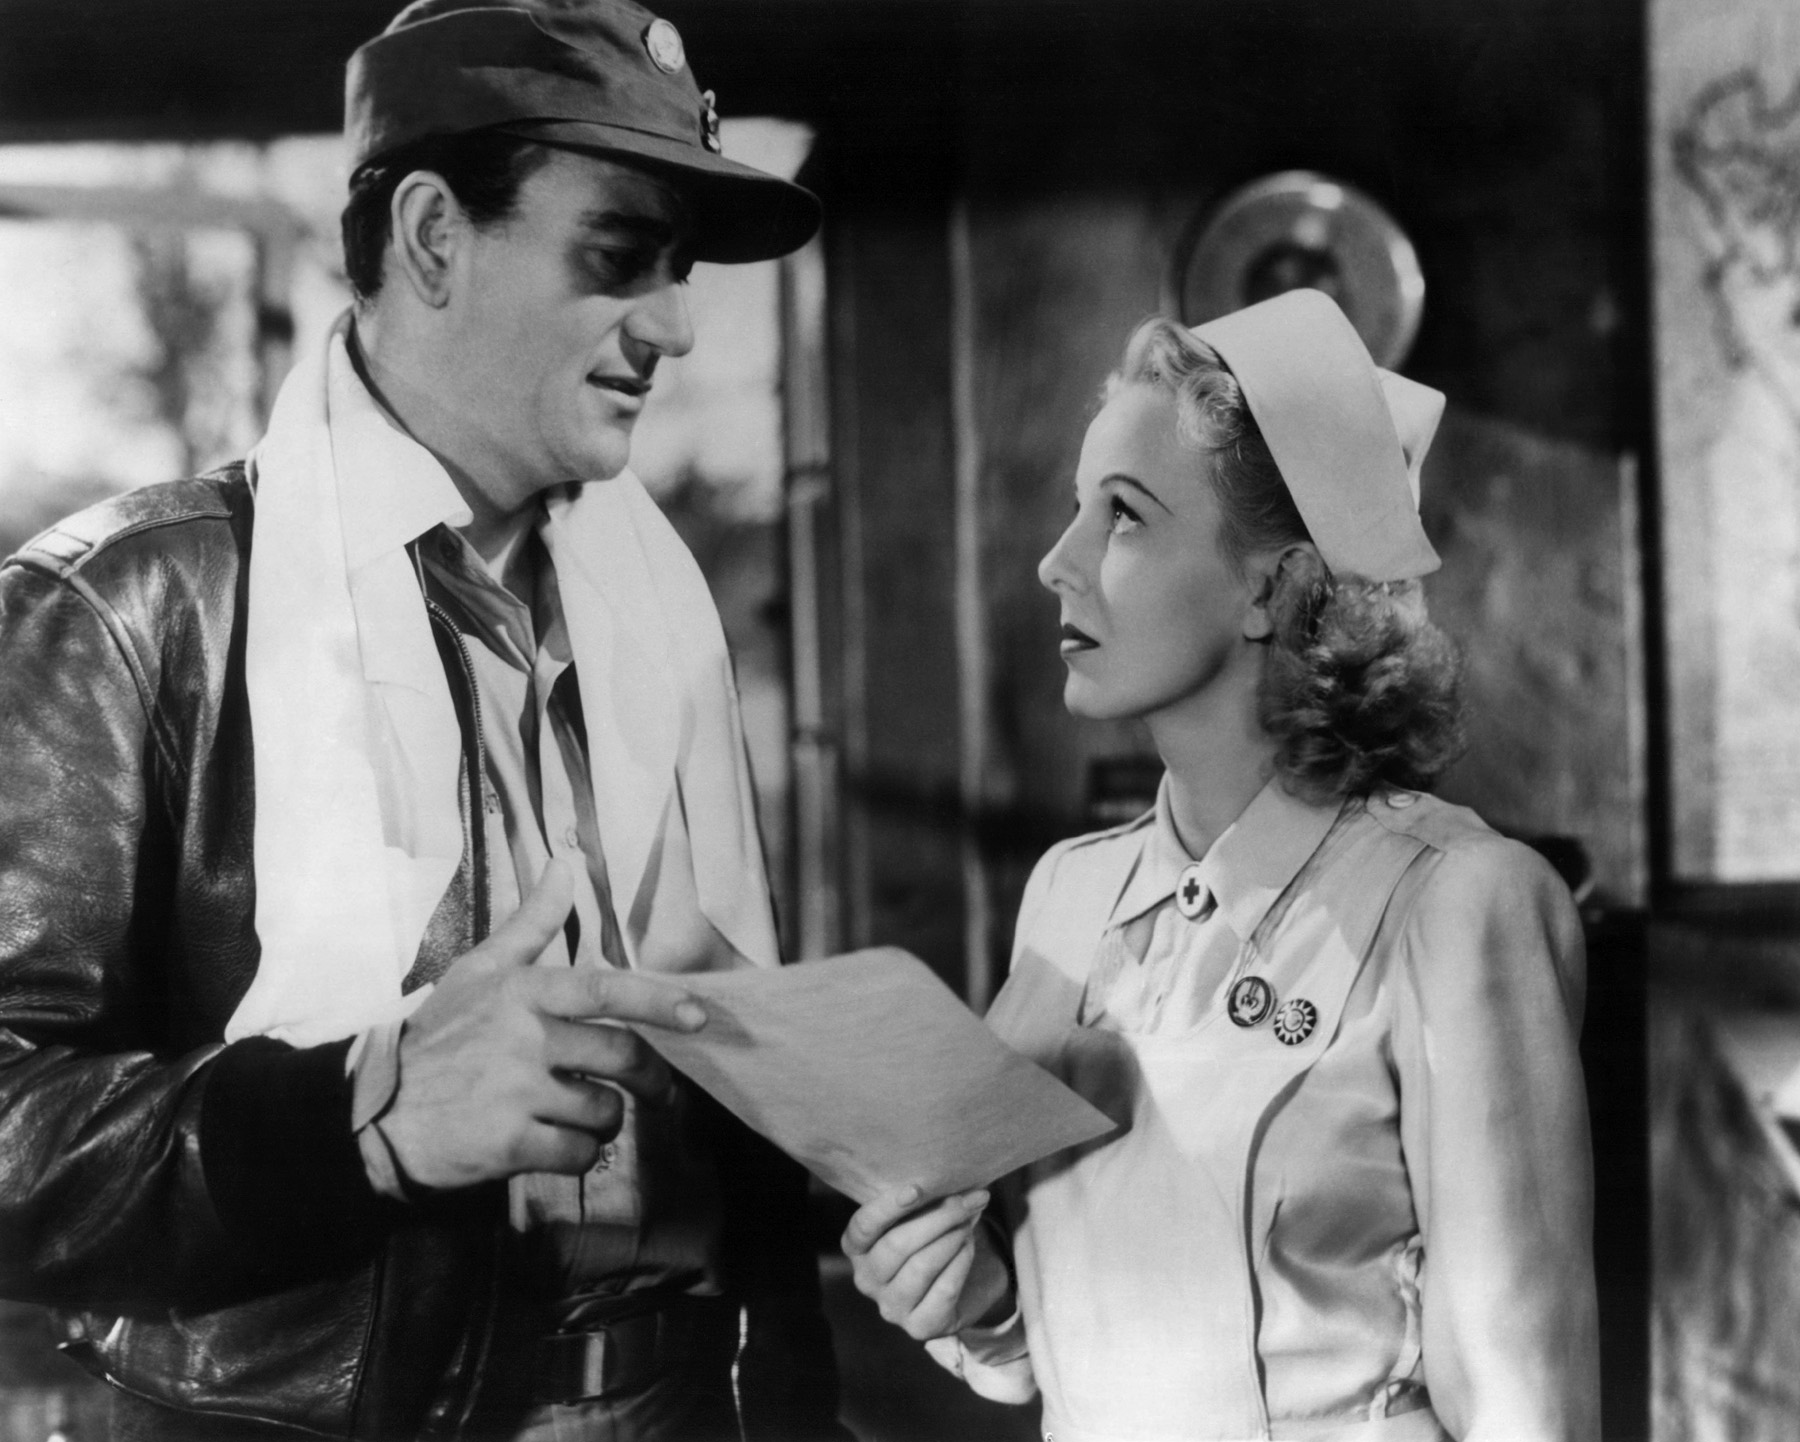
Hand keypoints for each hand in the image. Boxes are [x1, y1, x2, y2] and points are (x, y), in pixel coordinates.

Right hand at [380, 859, 705, 1190]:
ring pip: (605, 1111)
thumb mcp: (478, 971)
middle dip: (651, 1079)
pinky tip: (555, 1147)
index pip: (605, 990)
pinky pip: (580, 1155)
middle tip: (657, 1090)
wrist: (372, 1113)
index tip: (698, 1016)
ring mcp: (517, 1093)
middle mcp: (524, 1038)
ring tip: (578, 1117)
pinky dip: (580, 1157)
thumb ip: (530, 923)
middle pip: (622, 1057)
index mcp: (522, 992)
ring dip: (606, 1121)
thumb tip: (565, 863)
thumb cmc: (436, 1038)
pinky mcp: (510, 1145)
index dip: (658, 1001)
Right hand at [842, 1185, 1012, 1340]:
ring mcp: (890, 1308)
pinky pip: (944, 1289)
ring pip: (921, 1266)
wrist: (960, 1287)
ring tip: (970, 1220)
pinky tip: (970, 1246)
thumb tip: (950, 1179)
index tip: (917, 1188)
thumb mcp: (918, 1217)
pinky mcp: (919, 1327)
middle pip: (897, 1245)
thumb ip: (922, 1201)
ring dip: (952, 1238)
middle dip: (937, 1218)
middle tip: (966, 1199)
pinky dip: (961, 1262)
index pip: (864, 1226)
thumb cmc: (932, 1240)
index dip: (888, 1206)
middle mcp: (866, 1280)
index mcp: (857, 1248)